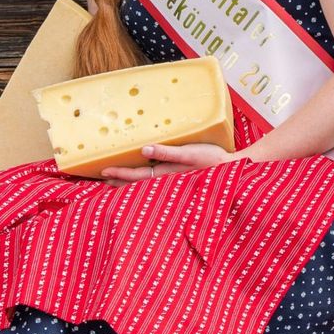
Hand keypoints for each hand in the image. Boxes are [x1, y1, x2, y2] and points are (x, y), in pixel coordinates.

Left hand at [100, 142, 238, 186]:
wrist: (232, 170)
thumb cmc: (213, 159)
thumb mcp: (191, 153)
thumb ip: (167, 152)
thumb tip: (144, 149)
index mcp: (167, 174)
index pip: (137, 176)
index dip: (120, 173)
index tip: (103, 170)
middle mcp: (168, 180)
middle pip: (137, 184)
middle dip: (119, 182)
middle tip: (101, 179)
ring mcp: (174, 181)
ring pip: (145, 185)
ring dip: (128, 183)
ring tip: (114, 181)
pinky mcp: (181, 177)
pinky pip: (156, 181)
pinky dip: (144, 181)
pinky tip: (142, 178)